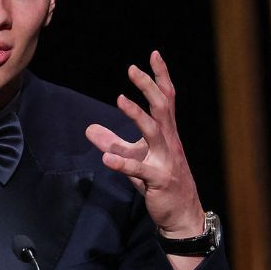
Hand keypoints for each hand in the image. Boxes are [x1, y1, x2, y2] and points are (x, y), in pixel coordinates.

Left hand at [85, 51, 205, 237]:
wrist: (181, 215)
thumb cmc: (158, 183)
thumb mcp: (134, 158)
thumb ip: (114, 142)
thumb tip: (90, 129)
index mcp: (167, 133)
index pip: (166, 98)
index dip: (160, 76)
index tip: (154, 54)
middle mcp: (169, 142)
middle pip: (162, 107)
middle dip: (148, 86)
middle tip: (132, 69)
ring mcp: (166, 160)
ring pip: (154, 131)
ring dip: (137, 115)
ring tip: (119, 100)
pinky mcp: (158, 180)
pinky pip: (139, 169)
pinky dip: (123, 162)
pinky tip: (106, 158)